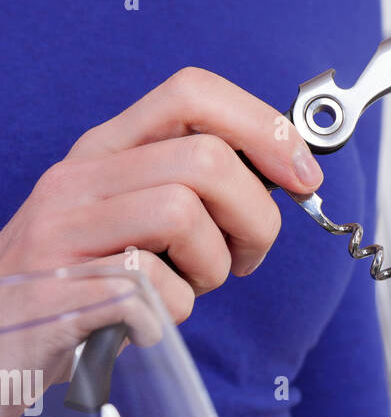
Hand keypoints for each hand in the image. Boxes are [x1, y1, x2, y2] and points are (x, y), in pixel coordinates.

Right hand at [0, 66, 323, 325]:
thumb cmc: (77, 291)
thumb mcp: (126, 223)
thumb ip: (186, 192)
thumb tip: (282, 176)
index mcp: (103, 153)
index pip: (191, 93)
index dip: (264, 127)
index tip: (302, 176)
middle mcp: (78, 181)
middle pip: (205, 160)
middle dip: (254, 218)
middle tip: (242, 259)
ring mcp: (64, 235)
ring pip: (182, 215)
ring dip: (212, 267)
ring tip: (188, 289)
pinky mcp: (62, 294)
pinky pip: (154, 290)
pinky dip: (172, 314)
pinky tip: (148, 323)